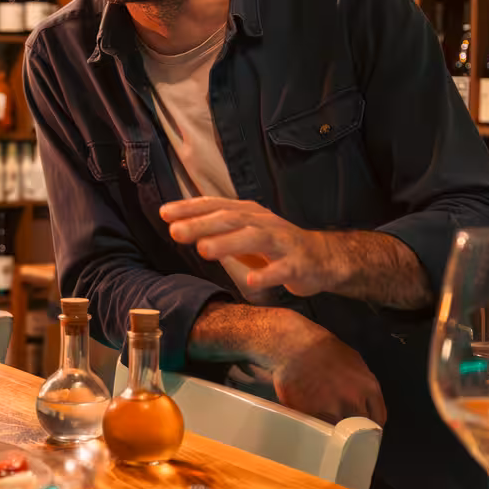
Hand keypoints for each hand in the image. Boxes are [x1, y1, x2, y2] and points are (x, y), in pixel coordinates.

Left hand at [161, 198, 343, 297]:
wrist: (323, 258)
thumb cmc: (277, 246)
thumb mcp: (245, 233)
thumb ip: (216, 230)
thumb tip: (179, 226)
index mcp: (249, 214)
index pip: (216, 207)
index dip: (191, 209)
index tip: (164, 213)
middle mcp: (264, 223)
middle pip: (231, 220)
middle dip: (203, 224)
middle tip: (176, 231)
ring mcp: (282, 243)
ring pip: (254, 239)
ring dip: (228, 244)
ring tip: (205, 250)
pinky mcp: (297, 265)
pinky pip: (282, 270)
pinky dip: (266, 275)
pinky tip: (250, 281)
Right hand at [268, 316, 387, 426]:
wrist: (293, 345)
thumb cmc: (325, 350)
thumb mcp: (355, 363)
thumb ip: (364, 387)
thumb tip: (366, 405)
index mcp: (369, 388)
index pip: (378, 419)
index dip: (371, 427)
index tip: (364, 430)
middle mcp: (353, 402)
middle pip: (359, 430)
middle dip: (353, 431)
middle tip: (344, 430)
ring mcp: (330, 410)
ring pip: (337, 433)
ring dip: (332, 431)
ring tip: (325, 422)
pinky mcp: (309, 416)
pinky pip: (316, 428)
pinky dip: (314, 426)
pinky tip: (310, 417)